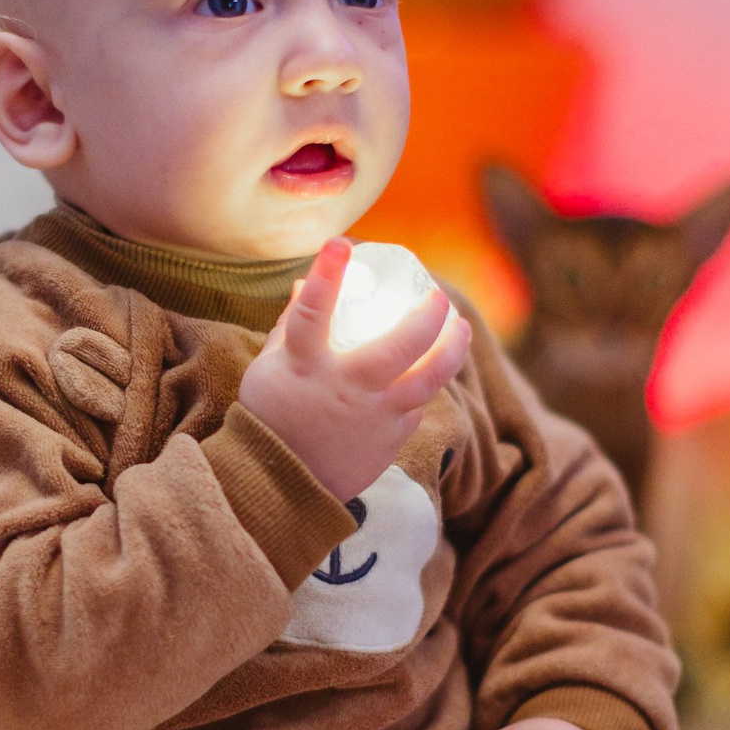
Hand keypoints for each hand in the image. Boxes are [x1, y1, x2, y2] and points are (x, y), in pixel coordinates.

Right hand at [239, 239, 471, 504]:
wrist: (283, 486)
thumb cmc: (272, 417)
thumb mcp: (269, 367)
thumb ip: (290, 325)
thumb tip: (305, 283)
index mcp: (304, 365)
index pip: (312, 312)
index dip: (328, 275)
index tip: (341, 243)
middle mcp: (343, 388)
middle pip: (397, 347)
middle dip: (426, 317)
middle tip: (438, 297)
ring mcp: (372, 416)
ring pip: (426, 380)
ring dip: (450, 350)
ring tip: (461, 327)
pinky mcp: (390, 439)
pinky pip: (416, 406)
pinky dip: (423, 387)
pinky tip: (429, 372)